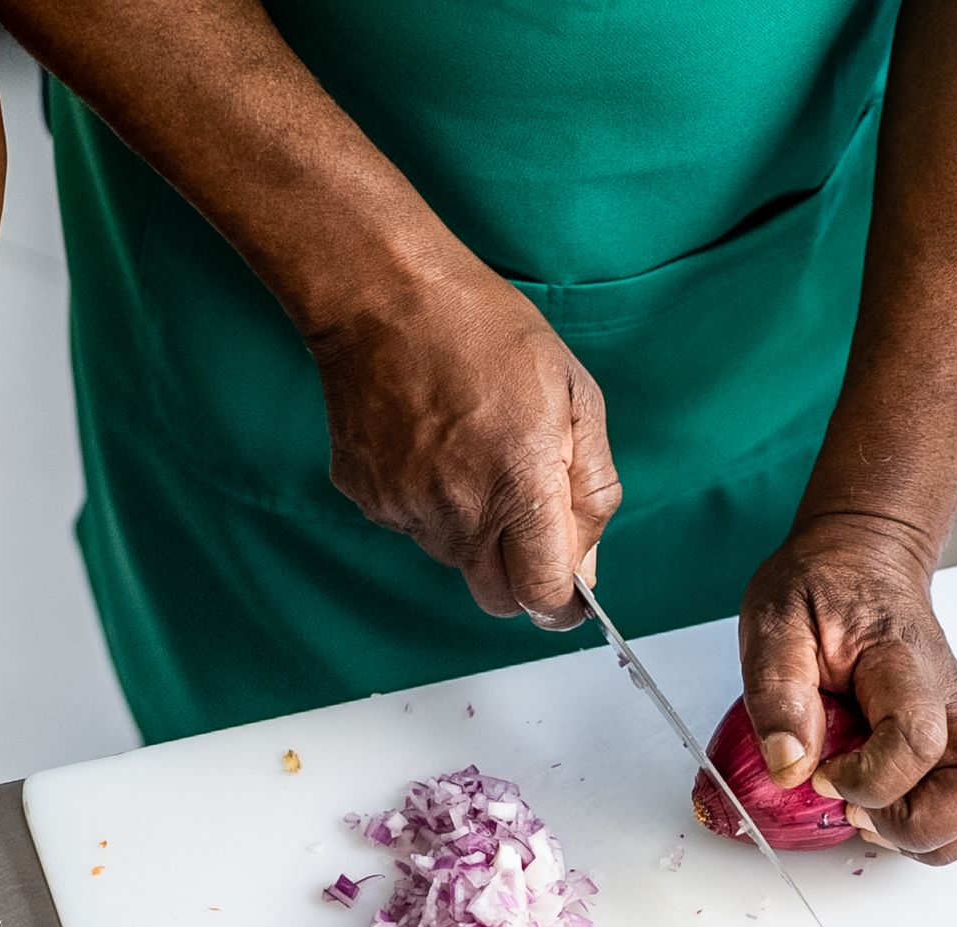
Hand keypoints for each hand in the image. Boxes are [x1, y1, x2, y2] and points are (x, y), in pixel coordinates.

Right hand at [305, 282, 618, 629]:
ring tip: (471, 448)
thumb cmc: (488, 333)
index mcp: (520, 488)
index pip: (541, 596)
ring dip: (472, 526)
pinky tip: (430, 440)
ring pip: (450, 555)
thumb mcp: (576, 396)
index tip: (568, 583)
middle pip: (495, 595)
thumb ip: (592, 488)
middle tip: (525, 507)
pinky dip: (426, 499)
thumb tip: (587, 564)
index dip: (561, 599)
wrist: (385, 296)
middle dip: (519, 572)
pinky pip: (409, 522)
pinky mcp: (365, 496)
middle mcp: (458, 512)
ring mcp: (404, 508)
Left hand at [734, 515, 956, 863]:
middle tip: (854, 807)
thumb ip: (778, 692)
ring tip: (872, 814)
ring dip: (933, 833)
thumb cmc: (820, 588)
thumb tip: (790, 767)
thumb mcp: (775, 622)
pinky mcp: (956, 738)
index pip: (917, 740)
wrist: (863, 558)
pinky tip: (887, 808)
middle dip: (913, 825)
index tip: (818, 772)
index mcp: (904, 666)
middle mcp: (950, 698)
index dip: (867, 778)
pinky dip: (938, 826)